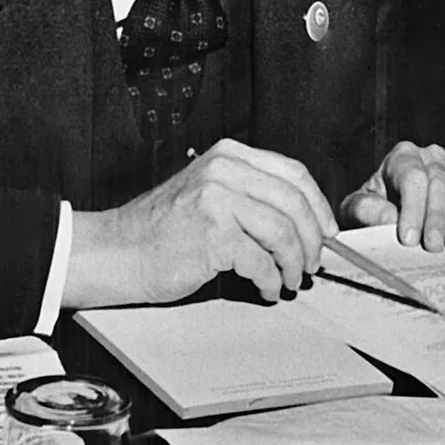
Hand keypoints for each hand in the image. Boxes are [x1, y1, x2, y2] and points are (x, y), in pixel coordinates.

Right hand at [64, 139, 335, 306]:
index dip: (318, 205)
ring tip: (290, 280)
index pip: (293, 173)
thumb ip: (250, 195)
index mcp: (228, 155)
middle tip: (313, 264)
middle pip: (294, 202)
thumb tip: (305, 222)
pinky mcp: (212, 234)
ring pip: (283, 232)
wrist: (116, 251)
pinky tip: (267, 289)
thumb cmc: (161, 230)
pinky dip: (271, 280)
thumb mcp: (208, 192)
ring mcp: (217, 199)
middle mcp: (224, 170)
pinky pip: (261, 261)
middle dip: (313, 239)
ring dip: (294, 263)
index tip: (328, 231)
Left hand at [340, 141, 444, 251]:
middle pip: (440, 184)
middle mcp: (433, 158)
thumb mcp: (356, 208)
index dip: (412, 208)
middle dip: (437, 218)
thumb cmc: (371, 209)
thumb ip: (367, 210)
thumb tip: (389, 220)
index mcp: (403, 156)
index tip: (408, 238)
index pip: (412, 177)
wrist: (388, 212)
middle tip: (433, 247)